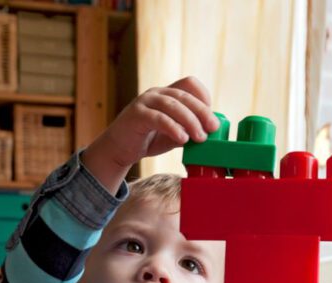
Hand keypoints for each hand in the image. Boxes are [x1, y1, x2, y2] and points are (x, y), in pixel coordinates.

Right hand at [83, 76, 219, 192]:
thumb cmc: (148, 139)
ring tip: (200, 137)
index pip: (189, 83)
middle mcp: (156, 93)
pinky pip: (159, 118)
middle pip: (184, 95)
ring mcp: (145, 102)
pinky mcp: (137, 115)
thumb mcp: (173, 134)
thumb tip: (210, 133)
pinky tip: (182, 139)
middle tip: (212, 129)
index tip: (211, 116)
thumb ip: (188, 130)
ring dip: (190, 121)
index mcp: (167, 94)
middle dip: (202, 112)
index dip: (204, 96)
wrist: (118, 149)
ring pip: (173, 105)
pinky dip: (173, 128)